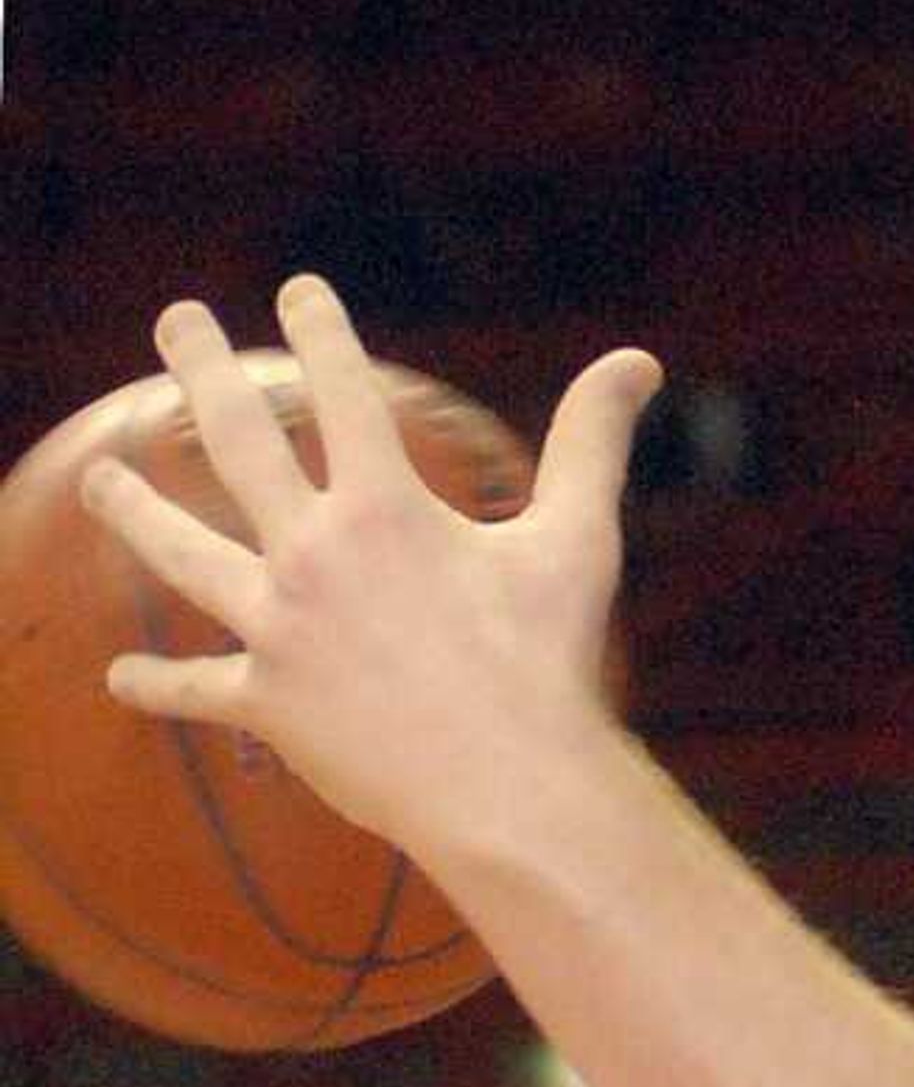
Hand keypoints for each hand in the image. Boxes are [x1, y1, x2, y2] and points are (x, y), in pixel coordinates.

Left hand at [77, 274, 658, 867]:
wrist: (512, 792)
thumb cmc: (553, 667)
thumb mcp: (579, 544)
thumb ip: (592, 445)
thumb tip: (639, 361)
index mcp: (386, 509)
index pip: (341, 391)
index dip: (320, 331)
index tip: (300, 295)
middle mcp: (314, 555)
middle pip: (236, 441)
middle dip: (199, 368)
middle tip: (172, 321)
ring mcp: (280, 629)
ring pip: (183, 554)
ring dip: (134, 509)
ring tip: (100, 477)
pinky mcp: (270, 703)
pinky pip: (199, 690)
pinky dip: (158, 685)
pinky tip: (121, 677)